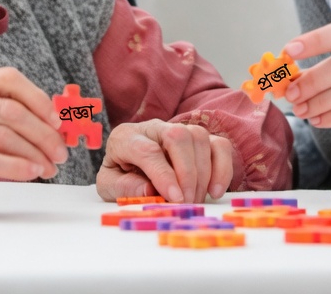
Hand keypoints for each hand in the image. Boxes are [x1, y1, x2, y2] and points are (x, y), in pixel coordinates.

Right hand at [0, 67, 67, 215]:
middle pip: (11, 110)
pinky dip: (16, 166)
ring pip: (3, 135)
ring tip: (49, 167)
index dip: (38, 98)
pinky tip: (31, 172)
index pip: (7, 79)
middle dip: (44, 132)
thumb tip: (45, 123)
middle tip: (60, 151)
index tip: (57, 120)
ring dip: (35, 153)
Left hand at [96, 119, 233, 203]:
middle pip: (178, 136)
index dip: (163, 175)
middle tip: (186, 202)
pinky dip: (222, 168)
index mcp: (126, 138)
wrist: (128, 165)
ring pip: (199, 137)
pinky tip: (214, 191)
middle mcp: (153, 127)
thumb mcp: (109, 186)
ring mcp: (178, 130)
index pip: (148, 150)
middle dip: (186, 173)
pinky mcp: (199, 139)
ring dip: (203, 173)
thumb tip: (149, 191)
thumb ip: (124, 188)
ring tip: (195, 200)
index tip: (175, 199)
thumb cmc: (120, 176)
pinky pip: (219, 145)